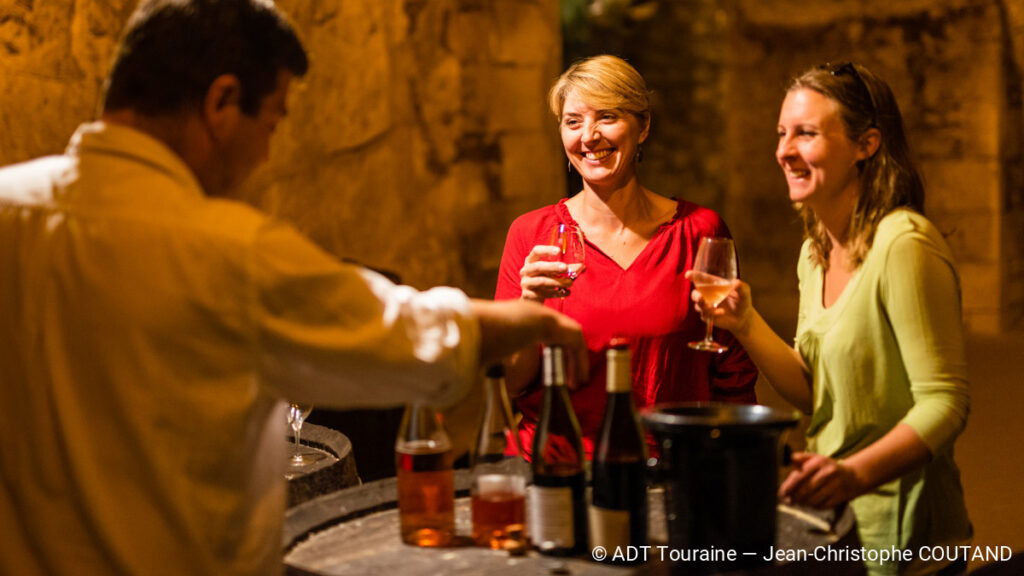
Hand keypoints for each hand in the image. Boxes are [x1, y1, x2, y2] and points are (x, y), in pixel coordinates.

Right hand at [470, 299, 588, 382]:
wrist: (525, 322)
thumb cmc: (515, 336)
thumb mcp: (518, 350)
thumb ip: (519, 360)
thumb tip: (512, 381)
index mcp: (541, 327)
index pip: (552, 346)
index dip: (555, 361)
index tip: (557, 376)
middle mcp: (556, 327)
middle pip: (565, 351)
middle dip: (568, 368)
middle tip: (569, 385)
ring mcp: (567, 328)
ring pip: (574, 352)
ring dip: (575, 369)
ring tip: (575, 385)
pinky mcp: (575, 332)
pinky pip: (580, 352)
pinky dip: (581, 366)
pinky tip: (581, 379)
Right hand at [519, 245, 573, 301]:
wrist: (532, 298)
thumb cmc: (544, 279)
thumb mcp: (552, 272)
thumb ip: (566, 268)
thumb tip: (582, 267)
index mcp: (531, 260)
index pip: (536, 251)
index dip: (546, 250)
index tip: (558, 251)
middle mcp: (526, 270)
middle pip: (538, 267)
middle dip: (552, 267)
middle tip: (565, 268)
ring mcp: (525, 283)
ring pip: (542, 281)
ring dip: (557, 282)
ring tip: (570, 283)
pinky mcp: (528, 295)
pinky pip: (543, 294)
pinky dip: (556, 293)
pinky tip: (566, 293)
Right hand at [684, 272, 752, 335]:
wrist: (743, 319)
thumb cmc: (743, 302)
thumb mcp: (744, 293)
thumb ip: (741, 288)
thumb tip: (736, 282)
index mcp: (714, 285)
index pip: (701, 279)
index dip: (693, 276)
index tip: (688, 275)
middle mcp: (708, 295)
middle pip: (695, 293)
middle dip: (695, 296)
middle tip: (700, 298)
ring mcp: (706, 306)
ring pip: (698, 306)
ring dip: (703, 306)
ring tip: (713, 308)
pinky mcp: (707, 316)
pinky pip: (704, 315)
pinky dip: (712, 314)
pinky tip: (721, 312)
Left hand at [779, 452, 864, 509]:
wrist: (853, 477)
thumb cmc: (828, 467)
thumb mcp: (816, 458)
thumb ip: (801, 458)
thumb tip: (789, 458)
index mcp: (820, 462)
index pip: (801, 476)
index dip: (789, 486)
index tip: (782, 492)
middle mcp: (828, 473)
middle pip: (806, 489)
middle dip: (794, 497)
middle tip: (788, 500)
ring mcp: (835, 486)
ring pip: (813, 499)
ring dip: (802, 503)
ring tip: (797, 502)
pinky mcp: (839, 497)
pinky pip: (822, 506)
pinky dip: (813, 506)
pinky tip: (809, 503)